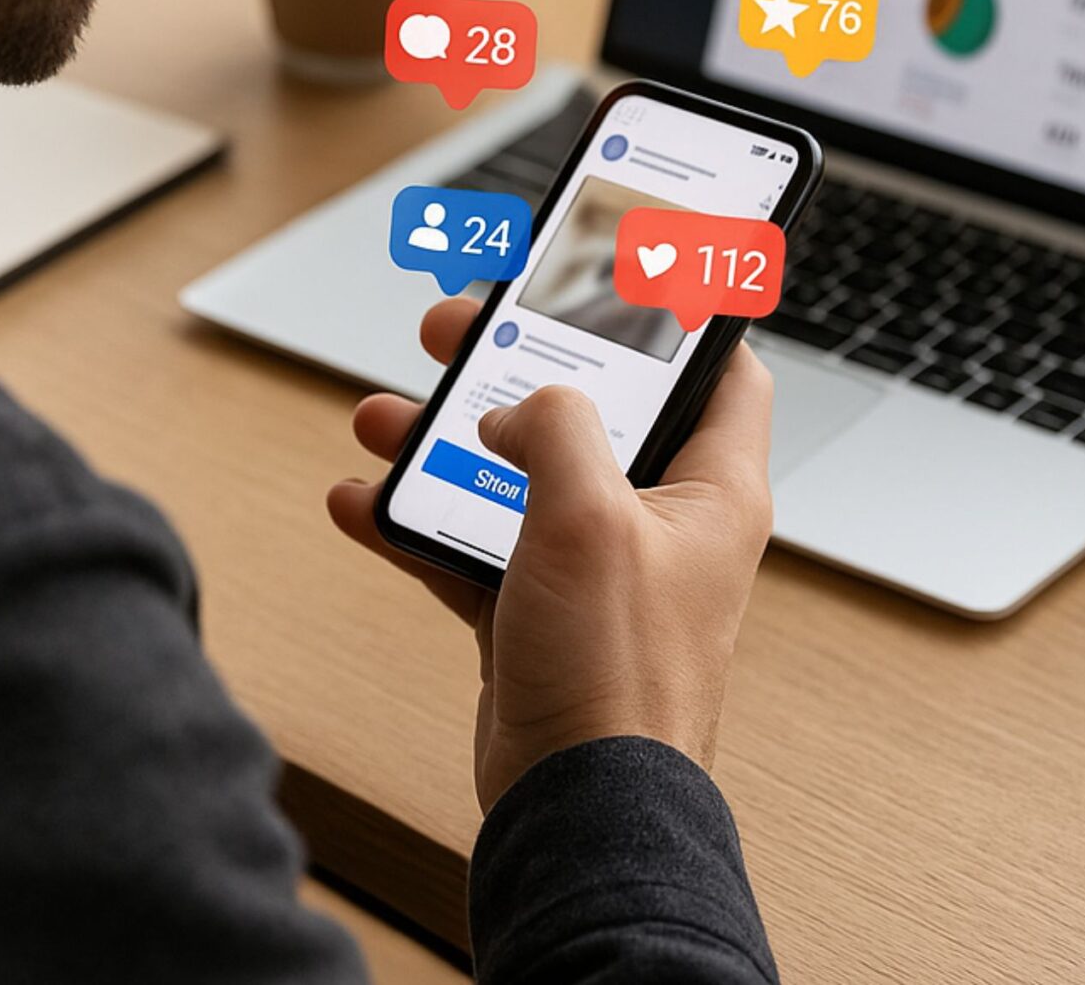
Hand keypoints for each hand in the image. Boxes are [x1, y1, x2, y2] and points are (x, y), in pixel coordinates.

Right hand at [326, 298, 774, 810]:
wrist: (576, 812)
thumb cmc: (615, 680)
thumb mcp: (588, 518)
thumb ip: (560, 428)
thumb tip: (525, 406)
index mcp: (710, 491)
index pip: (722, 370)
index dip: (682, 314)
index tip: (627, 272)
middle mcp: (659, 524)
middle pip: (592, 410)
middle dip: (517, 364)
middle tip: (456, 330)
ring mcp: (596, 570)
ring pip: (517, 472)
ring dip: (445, 440)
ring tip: (384, 415)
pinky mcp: (538, 615)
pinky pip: (471, 543)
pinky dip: (417, 520)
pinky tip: (362, 502)